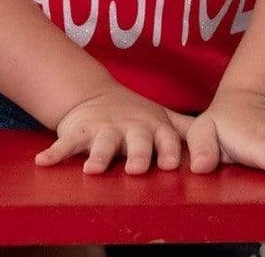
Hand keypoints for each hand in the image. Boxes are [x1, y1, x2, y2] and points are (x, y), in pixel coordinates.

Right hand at [35, 86, 186, 174]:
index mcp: (154, 129)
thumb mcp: (164, 119)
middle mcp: (131, 129)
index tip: (173, 164)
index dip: (170, 151)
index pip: (167, 141)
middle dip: (138, 154)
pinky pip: (65, 142)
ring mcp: (105, 129)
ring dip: (98, 155)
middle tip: (137, 168)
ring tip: (93, 169)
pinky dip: (54, 152)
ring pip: (102, 143)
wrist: (96, 95)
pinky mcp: (80, 130)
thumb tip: (220, 147)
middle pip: (137, 142)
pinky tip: (44, 162)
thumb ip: (188, 132)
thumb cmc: (137, 116)